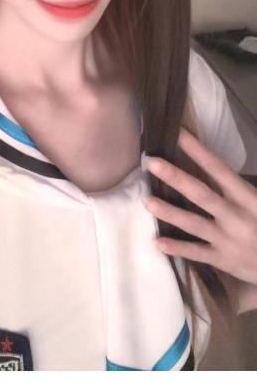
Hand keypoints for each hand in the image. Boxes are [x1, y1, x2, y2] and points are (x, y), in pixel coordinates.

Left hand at [142, 128, 256, 285]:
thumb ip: (243, 187)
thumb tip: (220, 167)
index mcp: (249, 198)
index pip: (220, 170)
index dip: (199, 151)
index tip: (179, 134)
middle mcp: (235, 217)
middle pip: (201, 194)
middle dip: (175, 177)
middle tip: (151, 162)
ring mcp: (227, 240)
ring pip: (193, 224)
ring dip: (169, 212)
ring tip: (146, 201)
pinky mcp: (223, 259)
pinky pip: (197, 253)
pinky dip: (178, 248)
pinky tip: (158, 242)